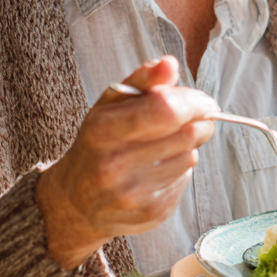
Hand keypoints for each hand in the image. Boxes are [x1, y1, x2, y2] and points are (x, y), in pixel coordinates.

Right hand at [35, 56, 216, 270]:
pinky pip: (185, 179)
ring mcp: (134, 194)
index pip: (165, 109)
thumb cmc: (98, 143)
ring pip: (190, 156)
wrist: (74, 203)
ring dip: (189, 145)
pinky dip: (180, 168)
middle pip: (187, 133)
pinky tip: (159, 168)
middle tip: (197, 117)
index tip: (202, 100)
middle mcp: (116, 165)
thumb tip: (170, 63)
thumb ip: (142, 79)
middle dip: (201, 120)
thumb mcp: (110, 105)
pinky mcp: (151, 213)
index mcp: (103, 130)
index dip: (193, 101)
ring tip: (168, 143)